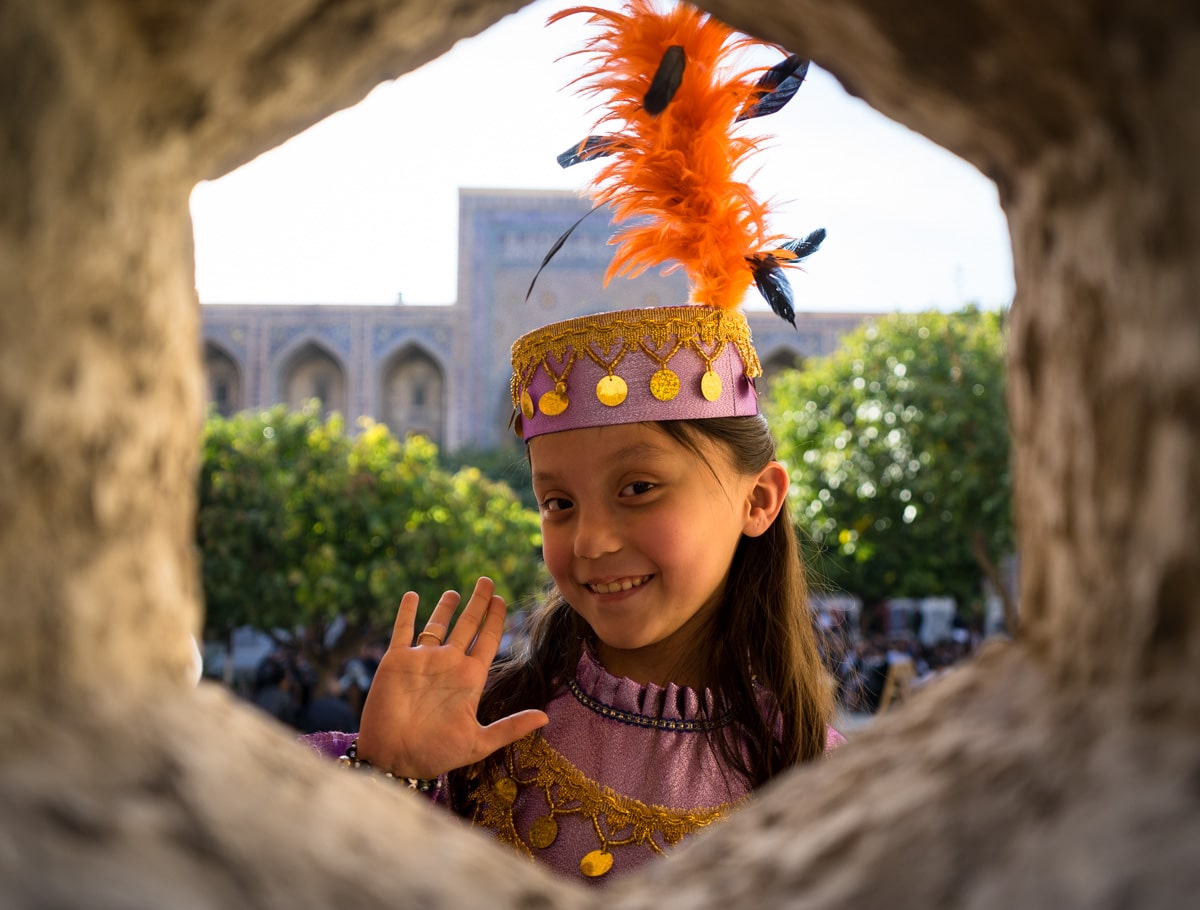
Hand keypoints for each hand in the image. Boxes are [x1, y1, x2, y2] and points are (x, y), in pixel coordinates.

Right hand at [355, 576, 547, 778]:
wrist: (394, 758)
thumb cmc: (437, 753)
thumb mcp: (479, 743)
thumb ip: (511, 727)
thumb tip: (546, 718)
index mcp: (469, 678)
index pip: (488, 640)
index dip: (496, 619)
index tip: (502, 599)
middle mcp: (448, 664)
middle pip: (468, 625)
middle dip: (478, 603)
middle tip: (487, 581)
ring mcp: (422, 661)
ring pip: (437, 625)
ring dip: (445, 607)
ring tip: (455, 591)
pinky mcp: (396, 661)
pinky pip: (402, 630)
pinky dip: (407, 612)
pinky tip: (412, 595)